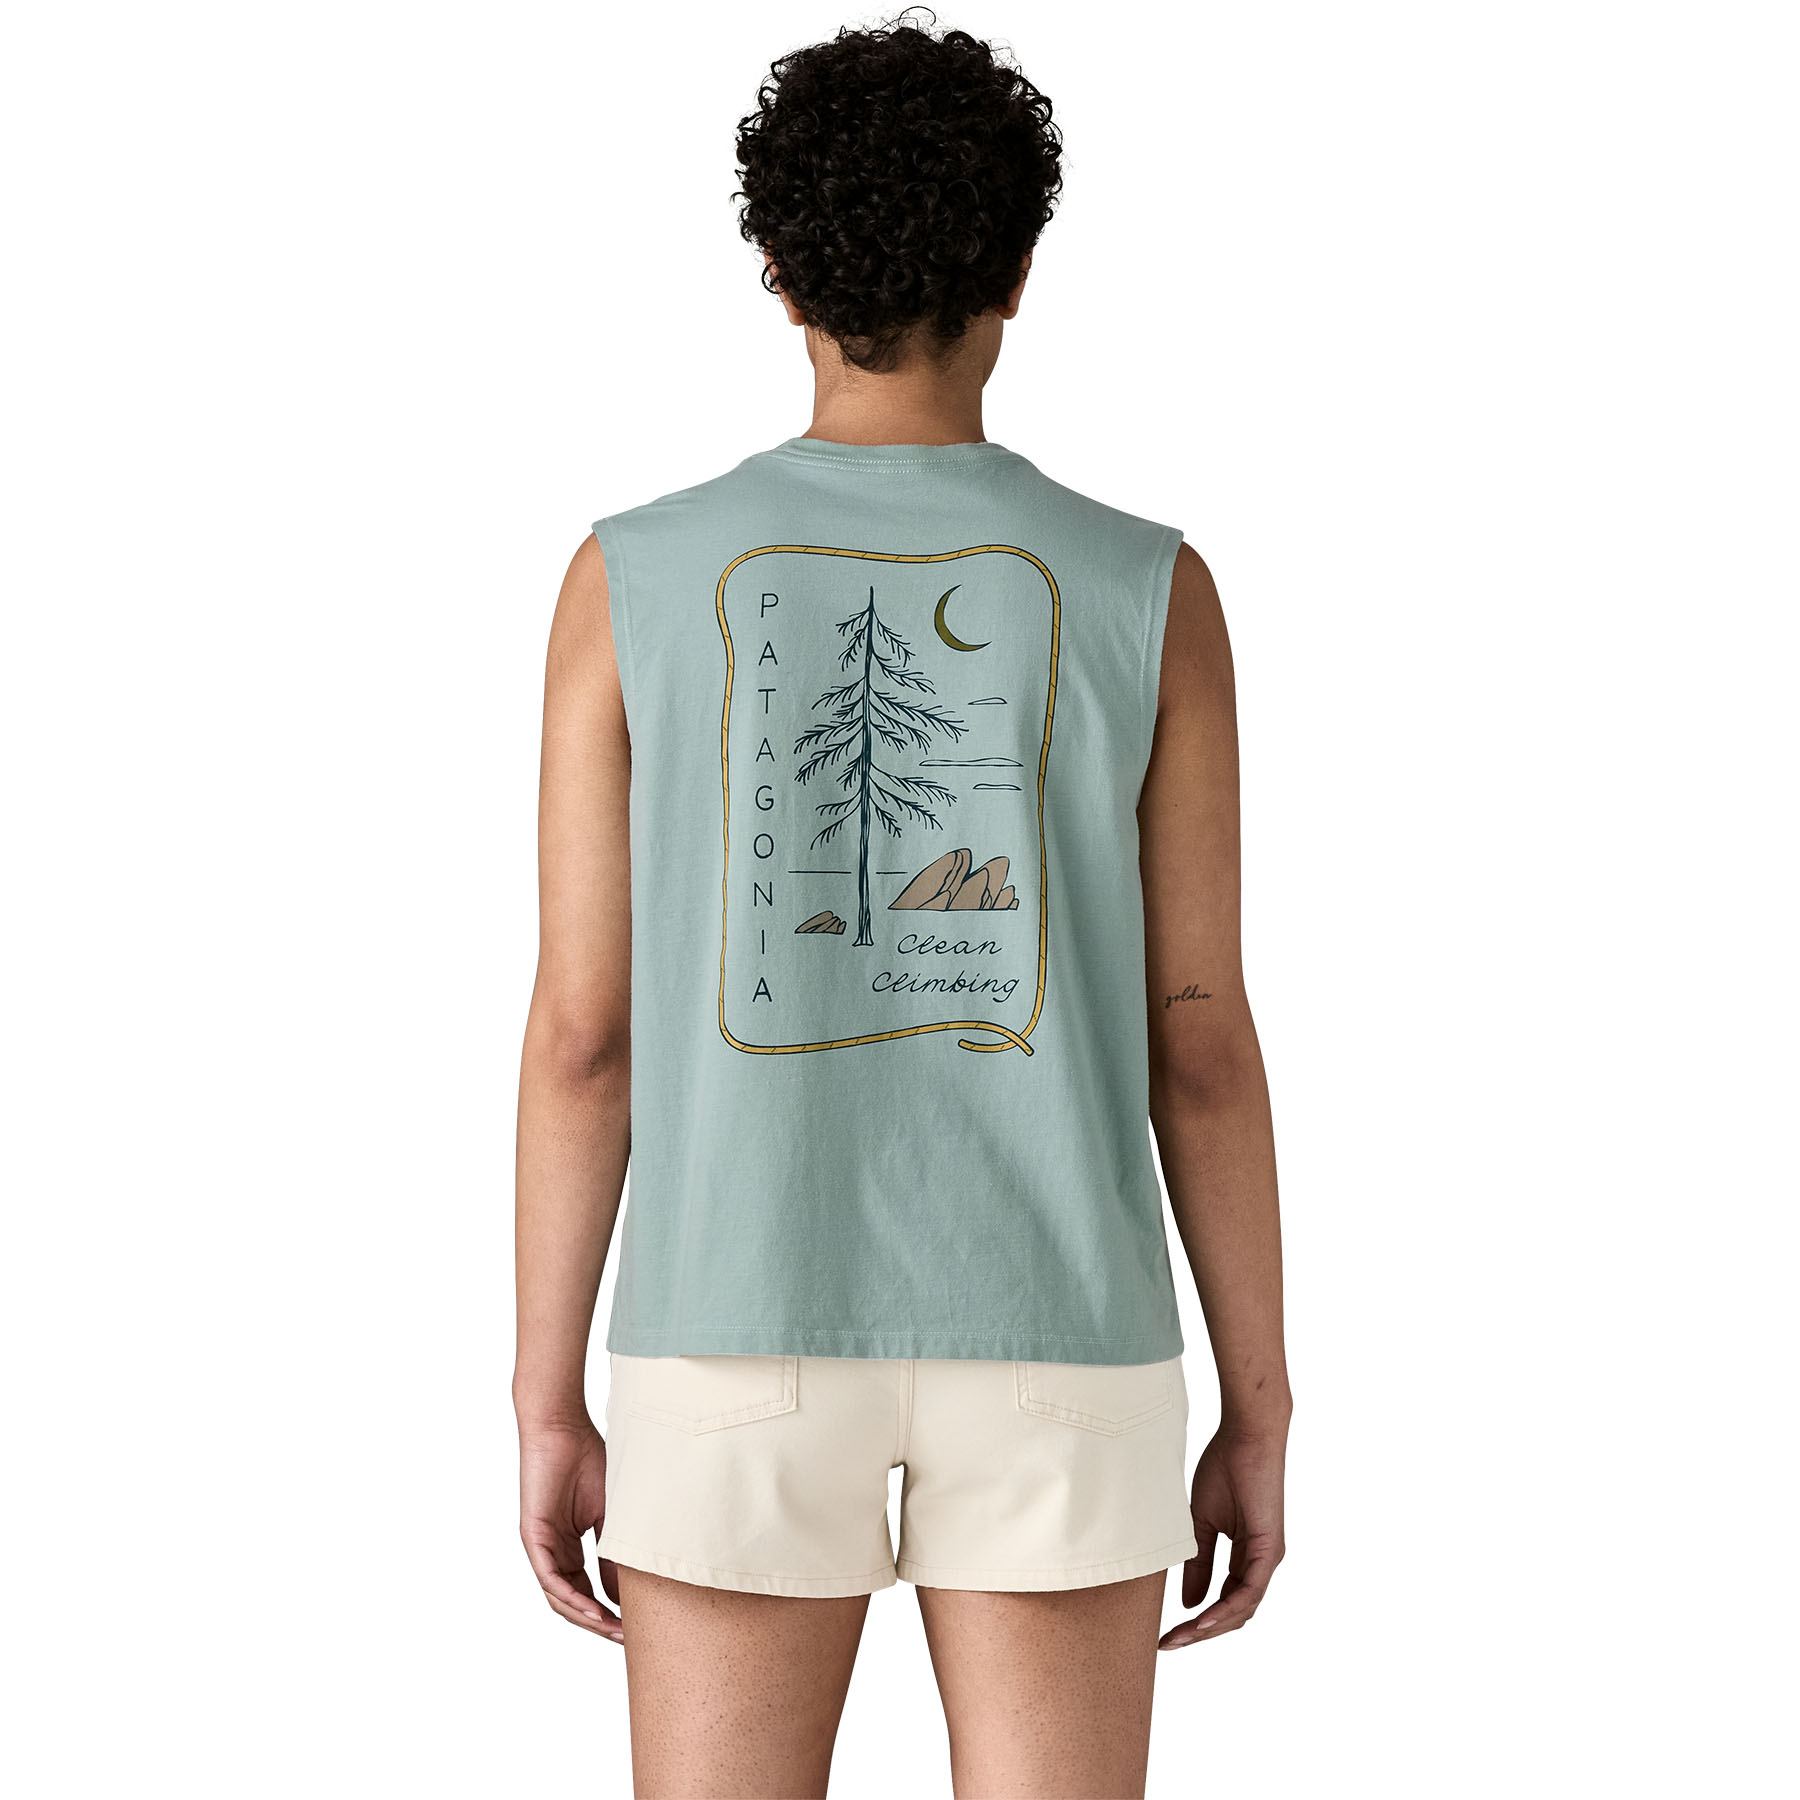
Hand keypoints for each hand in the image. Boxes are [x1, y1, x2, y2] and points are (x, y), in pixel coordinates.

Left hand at [519, 1413, 622, 1642]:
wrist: (564, 1429)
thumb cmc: (588, 1461)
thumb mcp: (610, 1514)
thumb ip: (614, 1553)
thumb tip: (624, 1594)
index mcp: (569, 1547)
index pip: (587, 1591)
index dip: (608, 1612)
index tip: (634, 1626)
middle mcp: (553, 1553)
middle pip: (572, 1602)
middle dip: (599, 1624)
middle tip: (626, 1639)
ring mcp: (542, 1547)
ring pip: (560, 1598)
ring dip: (587, 1618)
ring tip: (613, 1631)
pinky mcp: (533, 1538)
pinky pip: (550, 1579)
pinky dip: (571, 1598)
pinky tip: (593, 1611)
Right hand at [1159, 1423, 1286, 1649]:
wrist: (1246, 1436)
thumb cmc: (1226, 1468)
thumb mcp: (1202, 1523)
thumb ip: (1199, 1563)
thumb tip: (1190, 1603)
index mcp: (1247, 1556)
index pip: (1223, 1601)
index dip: (1196, 1622)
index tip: (1167, 1634)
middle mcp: (1261, 1563)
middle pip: (1233, 1614)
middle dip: (1200, 1633)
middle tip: (1169, 1644)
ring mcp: (1268, 1559)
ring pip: (1242, 1610)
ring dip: (1211, 1628)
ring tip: (1181, 1637)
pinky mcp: (1270, 1550)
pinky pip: (1249, 1591)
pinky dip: (1226, 1609)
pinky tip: (1203, 1621)